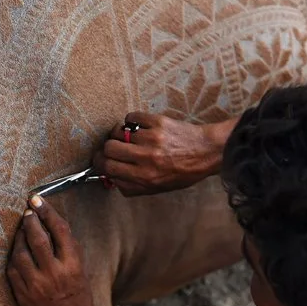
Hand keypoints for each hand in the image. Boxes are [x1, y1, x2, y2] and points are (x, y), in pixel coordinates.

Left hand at [7, 195, 93, 305]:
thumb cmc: (79, 303)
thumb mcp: (82, 274)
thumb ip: (70, 251)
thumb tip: (55, 225)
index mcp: (73, 267)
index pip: (60, 230)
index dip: (48, 211)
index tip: (38, 199)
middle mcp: (54, 274)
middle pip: (37, 237)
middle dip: (30, 219)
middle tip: (28, 210)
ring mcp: (35, 285)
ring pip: (20, 251)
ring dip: (19, 236)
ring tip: (21, 228)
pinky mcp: (22, 294)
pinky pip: (12, 268)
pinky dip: (13, 255)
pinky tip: (16, 249)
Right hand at [93, 112, 233, 196]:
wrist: (206, 151)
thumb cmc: (183, 172)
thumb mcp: (158, 188)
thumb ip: (133, 186)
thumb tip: (111, 178)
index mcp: (145, 177)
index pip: (109, 168)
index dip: (100, 163)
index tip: (100, 160)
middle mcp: (146, 158)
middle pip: (108, 148)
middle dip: (106, 149)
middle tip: (110, 148)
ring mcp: (151, 138)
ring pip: (117, 132)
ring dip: (119, 134)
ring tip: (127, 136)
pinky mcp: (157, 122)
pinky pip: (131, 118)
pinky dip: (131, 121)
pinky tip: (138, 127)